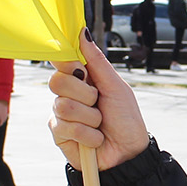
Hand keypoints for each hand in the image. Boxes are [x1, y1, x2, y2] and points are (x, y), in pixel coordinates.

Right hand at [48, 32, 149, 169]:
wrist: (129, 153)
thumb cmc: (126, 119)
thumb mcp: (116, 86)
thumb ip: (96, 61)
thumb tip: (82, 31)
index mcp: (82, 79)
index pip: (62, 61)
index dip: (67, 63)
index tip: (80, 70)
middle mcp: (68, 93)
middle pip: (57, 81)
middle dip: (85, 94)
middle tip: (98, 103)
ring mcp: (61, 114)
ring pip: (62, 106)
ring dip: (90, 117)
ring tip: (100, 124)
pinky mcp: (58, 134)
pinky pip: (65, 127)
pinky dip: (88, 134)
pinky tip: (95, 139)